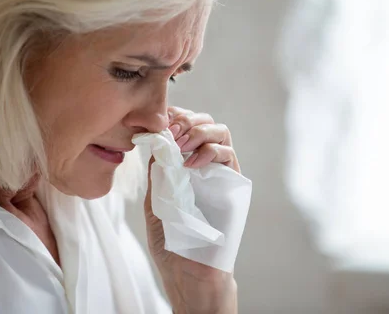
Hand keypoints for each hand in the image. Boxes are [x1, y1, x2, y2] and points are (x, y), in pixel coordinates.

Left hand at [144, 106, 239, 313]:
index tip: (160, 122)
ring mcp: (220, 172)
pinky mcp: (232, 184)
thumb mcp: (156, 198)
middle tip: (172, 132)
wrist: (189, 270)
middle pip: (204, 122)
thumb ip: (158, 170)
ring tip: (181, 146)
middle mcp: (204, 164)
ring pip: (219, 132)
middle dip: (187, 120)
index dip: (174, 117)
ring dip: (198, 131)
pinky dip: (209, 151)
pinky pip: (227, 154)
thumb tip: (155, 141)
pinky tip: (192, 164)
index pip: (184, 127)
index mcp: (184, 165)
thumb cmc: (171, 239)